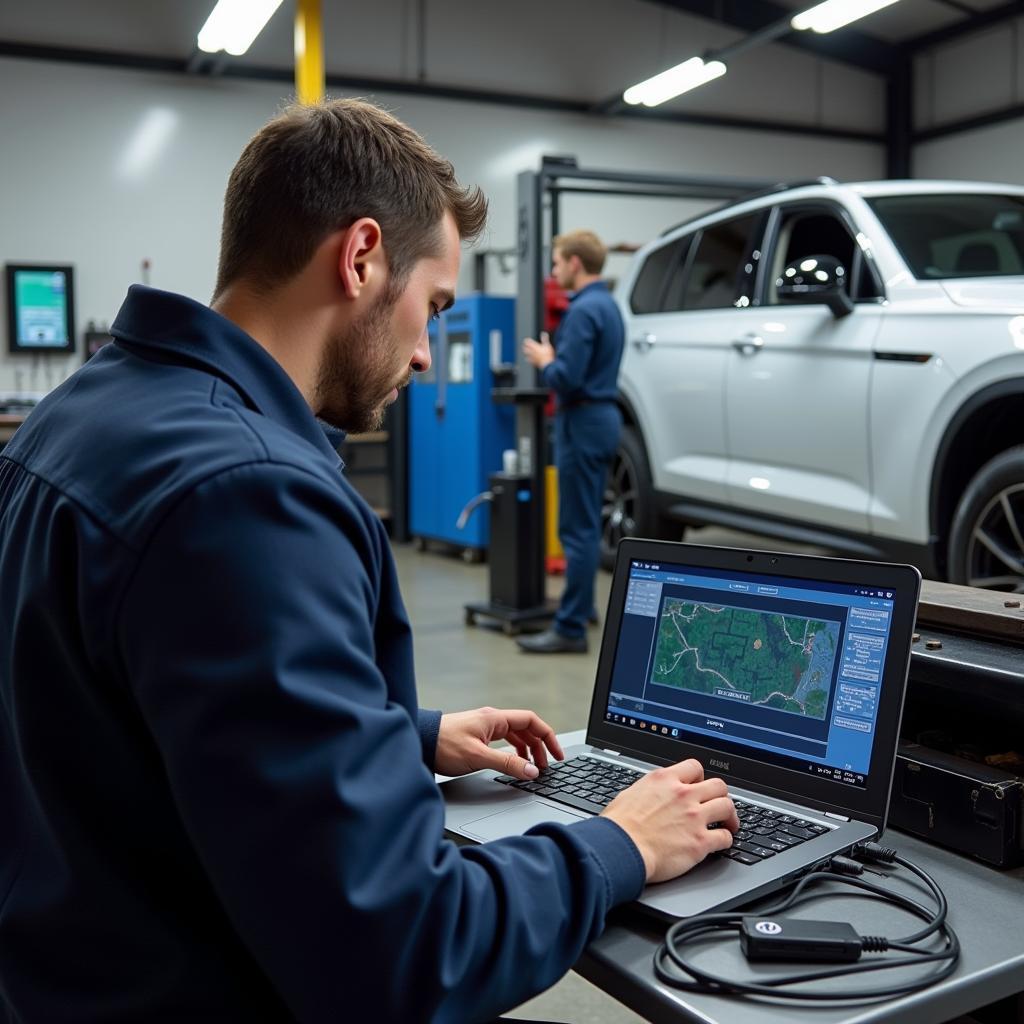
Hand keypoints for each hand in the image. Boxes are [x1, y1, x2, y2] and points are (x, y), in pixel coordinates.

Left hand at [435, 707, 564, 780]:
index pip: (531, 721)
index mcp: (495, 719)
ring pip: (515, 736)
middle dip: (539, 747)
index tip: (557, 754)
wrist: (419, 742)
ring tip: (532, 767)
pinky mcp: (477, 736)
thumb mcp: (478, 757)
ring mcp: (484, 727)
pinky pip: (504, 741)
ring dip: (527, 750)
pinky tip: (513, 763)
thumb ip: (507, 764)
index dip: (548, 737)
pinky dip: (513, 752)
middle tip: (545, 767)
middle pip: (525, 729)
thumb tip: (532, 771)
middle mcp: (492, 720)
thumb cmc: (443, 745)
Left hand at [522, 331, 554, 369]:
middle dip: (525, 346)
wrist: (547, 363)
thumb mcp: (547, 345)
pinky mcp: (533, 362)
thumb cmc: (547, 354)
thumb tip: (543, 333)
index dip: (527, 340)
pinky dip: (527, 359)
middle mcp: (532, 351)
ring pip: (526, 354)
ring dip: (525, 352)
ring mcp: (532, 357)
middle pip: (526, 348)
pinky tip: (526, 359)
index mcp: (535, 346)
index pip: (528, 342)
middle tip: (524, 345)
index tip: (526, 340)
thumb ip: (544, 339)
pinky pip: (528, 360)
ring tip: (525, 351)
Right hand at [602, 759, 738, 882]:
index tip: (699, 786)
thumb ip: (649, 790)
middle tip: (719, 805)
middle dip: (720, 795)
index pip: (694, 766)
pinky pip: (725, 837)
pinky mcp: (699, 842)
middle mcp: (683, 795)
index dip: (700, 777)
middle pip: (718, 785)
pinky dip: (725, 840)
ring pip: (727, 807)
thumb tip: (651, 794)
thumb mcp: (630, 794)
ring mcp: (694, 817)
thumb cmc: (619, 826)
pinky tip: (719, 843)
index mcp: (664, 780)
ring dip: (730, 816)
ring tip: (728, 824)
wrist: (620, 849)